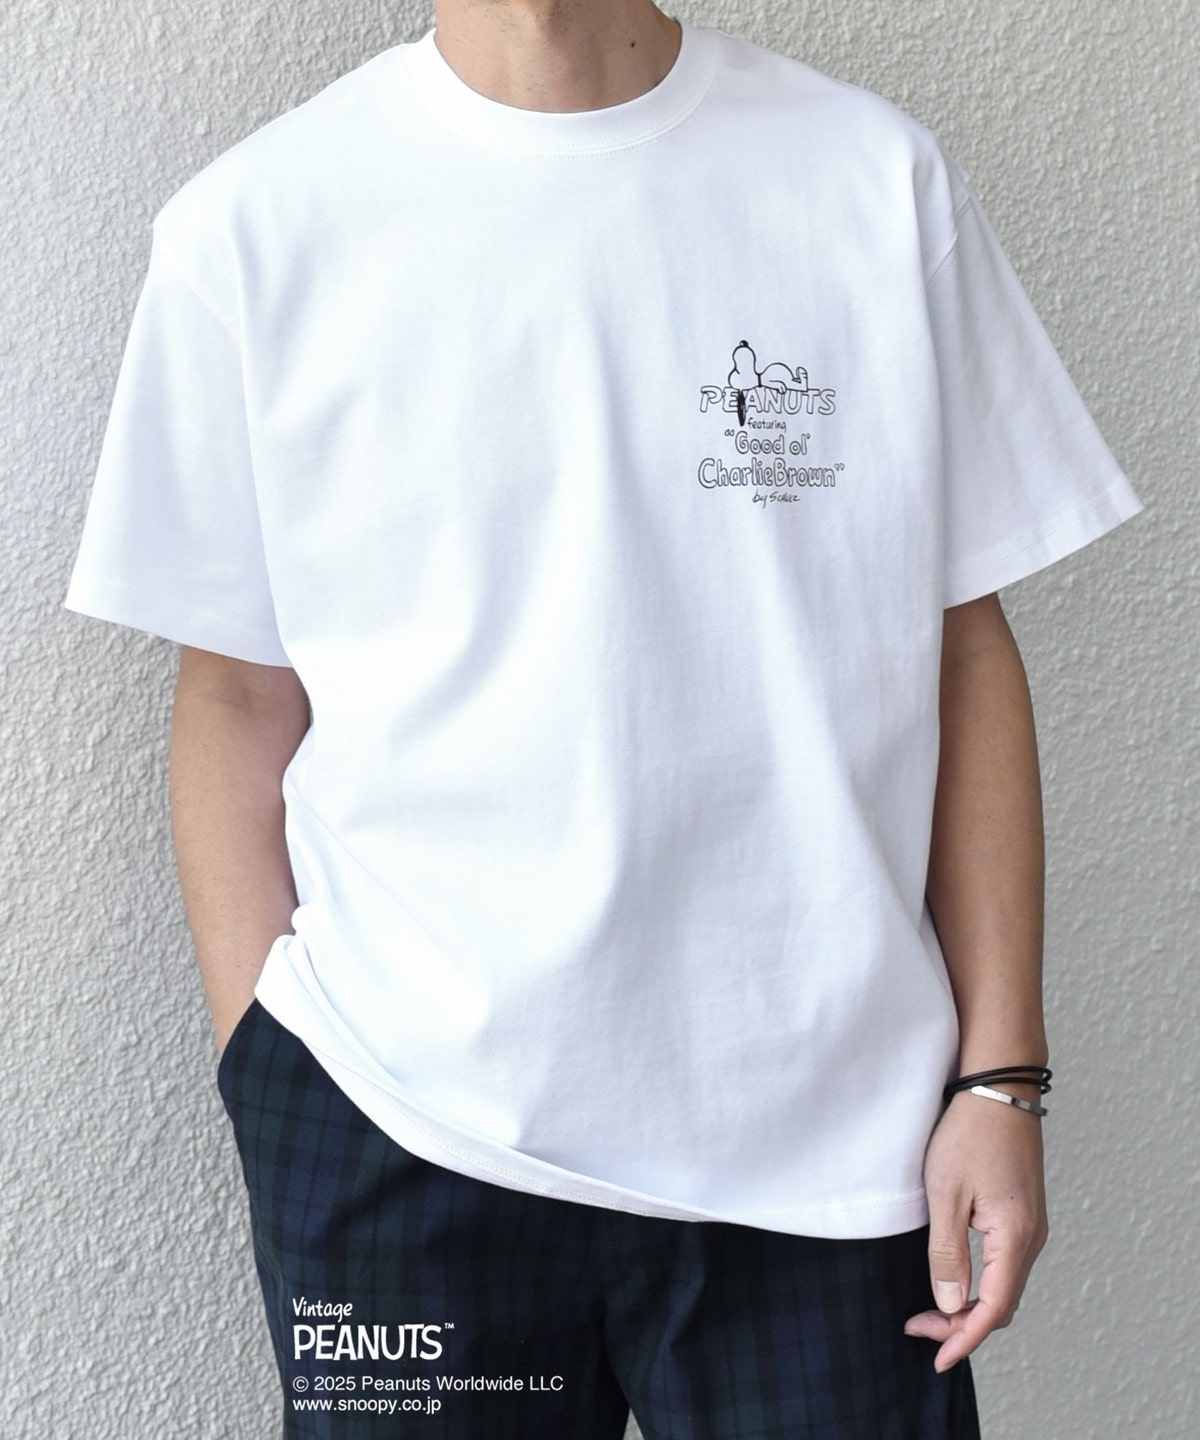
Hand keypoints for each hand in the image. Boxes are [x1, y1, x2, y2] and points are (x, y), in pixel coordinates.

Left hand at [903, 1089, 1048, 1371]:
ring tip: (931, 1311)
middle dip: (962, 1325)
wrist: (998, 1087)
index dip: (963, 1338)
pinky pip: (1006, 1264)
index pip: (993, 1309)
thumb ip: (947, 1251)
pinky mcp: (1023, 1212)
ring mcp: (1031, 1225)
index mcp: (1015, 1238)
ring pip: (1005, 1285)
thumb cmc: (969, 1132)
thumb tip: (949, 1302)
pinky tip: (956, 1279)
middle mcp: (1032, 1237)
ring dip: (971, 1305)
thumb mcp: (946, 1192)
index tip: (935, 1357)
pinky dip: (981, 1283)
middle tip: (920, 1329)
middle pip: (1002, 1304)